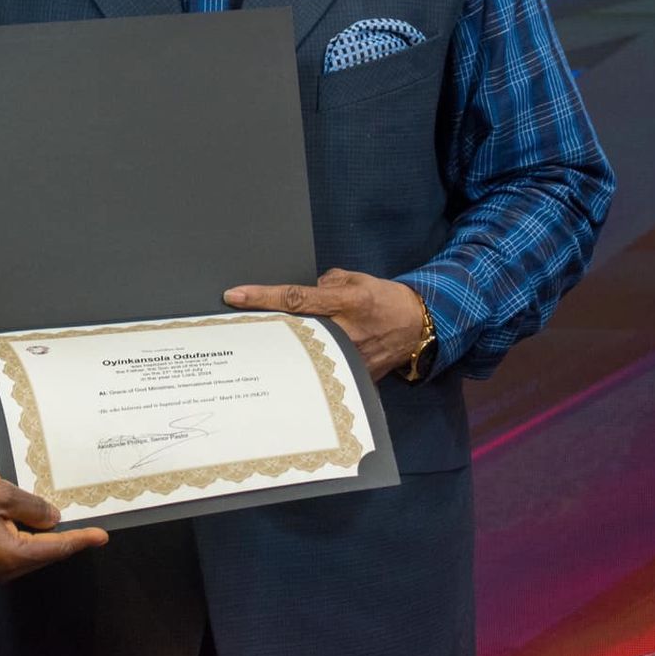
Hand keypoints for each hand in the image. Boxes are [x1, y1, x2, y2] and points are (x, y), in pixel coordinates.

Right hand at [0, 469, 107, 583]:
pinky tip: (7, 501)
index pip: (54, 549)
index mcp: (10, 557)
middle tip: (75, 513)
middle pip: (39, 552)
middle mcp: (0, 571)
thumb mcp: (1, 493)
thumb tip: (52, 519)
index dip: (80, 539)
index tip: (102, 535)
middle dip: (54, 531)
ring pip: (22, 548)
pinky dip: (13, 526)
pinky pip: (6, 545)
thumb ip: (33, 508)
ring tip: (31, 498)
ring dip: (30, 524)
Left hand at [224, 269, 425, 379]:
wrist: (419, 327)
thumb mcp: (358, 279)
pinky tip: (291, 370)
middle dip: (266, 330)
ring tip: (260, 355)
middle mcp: (346, 331)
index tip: (234, 295)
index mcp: (347, 301)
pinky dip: (307, 367)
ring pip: (305, 356)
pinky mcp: (355, 375)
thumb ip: (328, 282)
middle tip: (237, 330)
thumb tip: (306, 292)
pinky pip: (323, 371)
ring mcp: (350, 357)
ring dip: (283, 353)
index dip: (263, 297)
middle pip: (294, 331)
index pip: (296, 298)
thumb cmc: (386, 299)